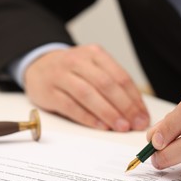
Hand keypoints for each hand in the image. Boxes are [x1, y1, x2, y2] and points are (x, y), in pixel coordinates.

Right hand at [24, 44, 149, 130]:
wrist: (38, 65)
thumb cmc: (72, 70)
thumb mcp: (92, 67)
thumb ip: (112, 84)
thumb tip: (135, 110)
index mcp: (94, 54)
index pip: (120, 76)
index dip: (134, 98)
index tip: (143, 115)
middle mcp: (77, 61)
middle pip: (106, 84)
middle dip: (125, 106)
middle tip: (136, 123)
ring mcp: (60, 75)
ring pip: (88, 94)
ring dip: (108, 112)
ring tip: (121, 127)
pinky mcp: (48, 92)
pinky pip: (70, 106)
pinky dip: (87, 118)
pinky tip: (101, 126)